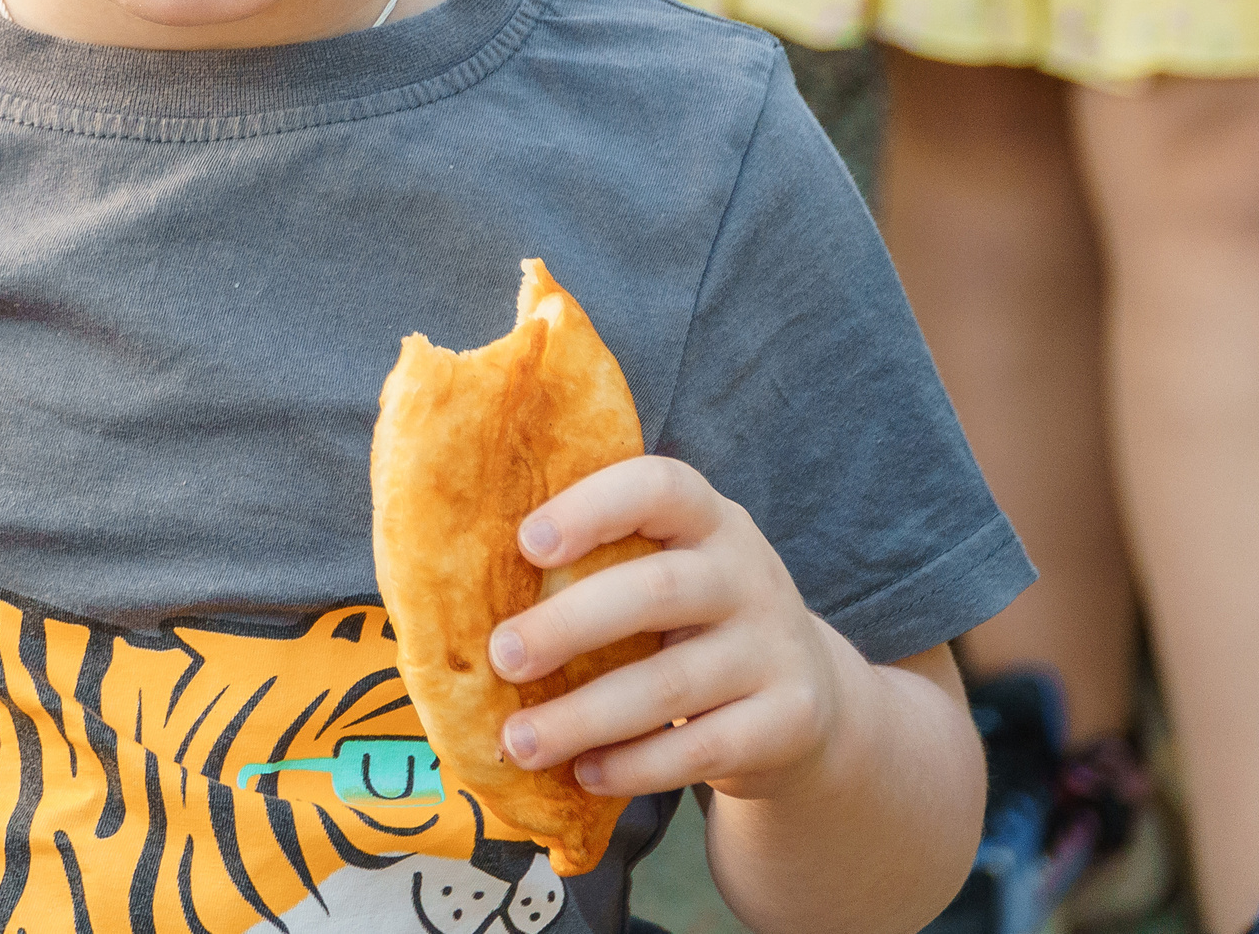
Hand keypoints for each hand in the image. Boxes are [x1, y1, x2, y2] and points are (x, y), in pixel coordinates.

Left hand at [483, 456, 860, 802]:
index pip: (657, 487)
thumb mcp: (665, 569)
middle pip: (657, 590)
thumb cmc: (688, 620)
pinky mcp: (789, 720)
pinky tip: (583, 773)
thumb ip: (596, 564)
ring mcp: (775, 647)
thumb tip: (454, 584)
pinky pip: (703, 748)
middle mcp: (747, 572)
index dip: (591, 508)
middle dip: (569, 625)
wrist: (806, 696)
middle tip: (499, 656)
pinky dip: (636, 766)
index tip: (527, 543)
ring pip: (672, 683)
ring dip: (585, 716)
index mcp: (705, 517)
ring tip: (518, 741)